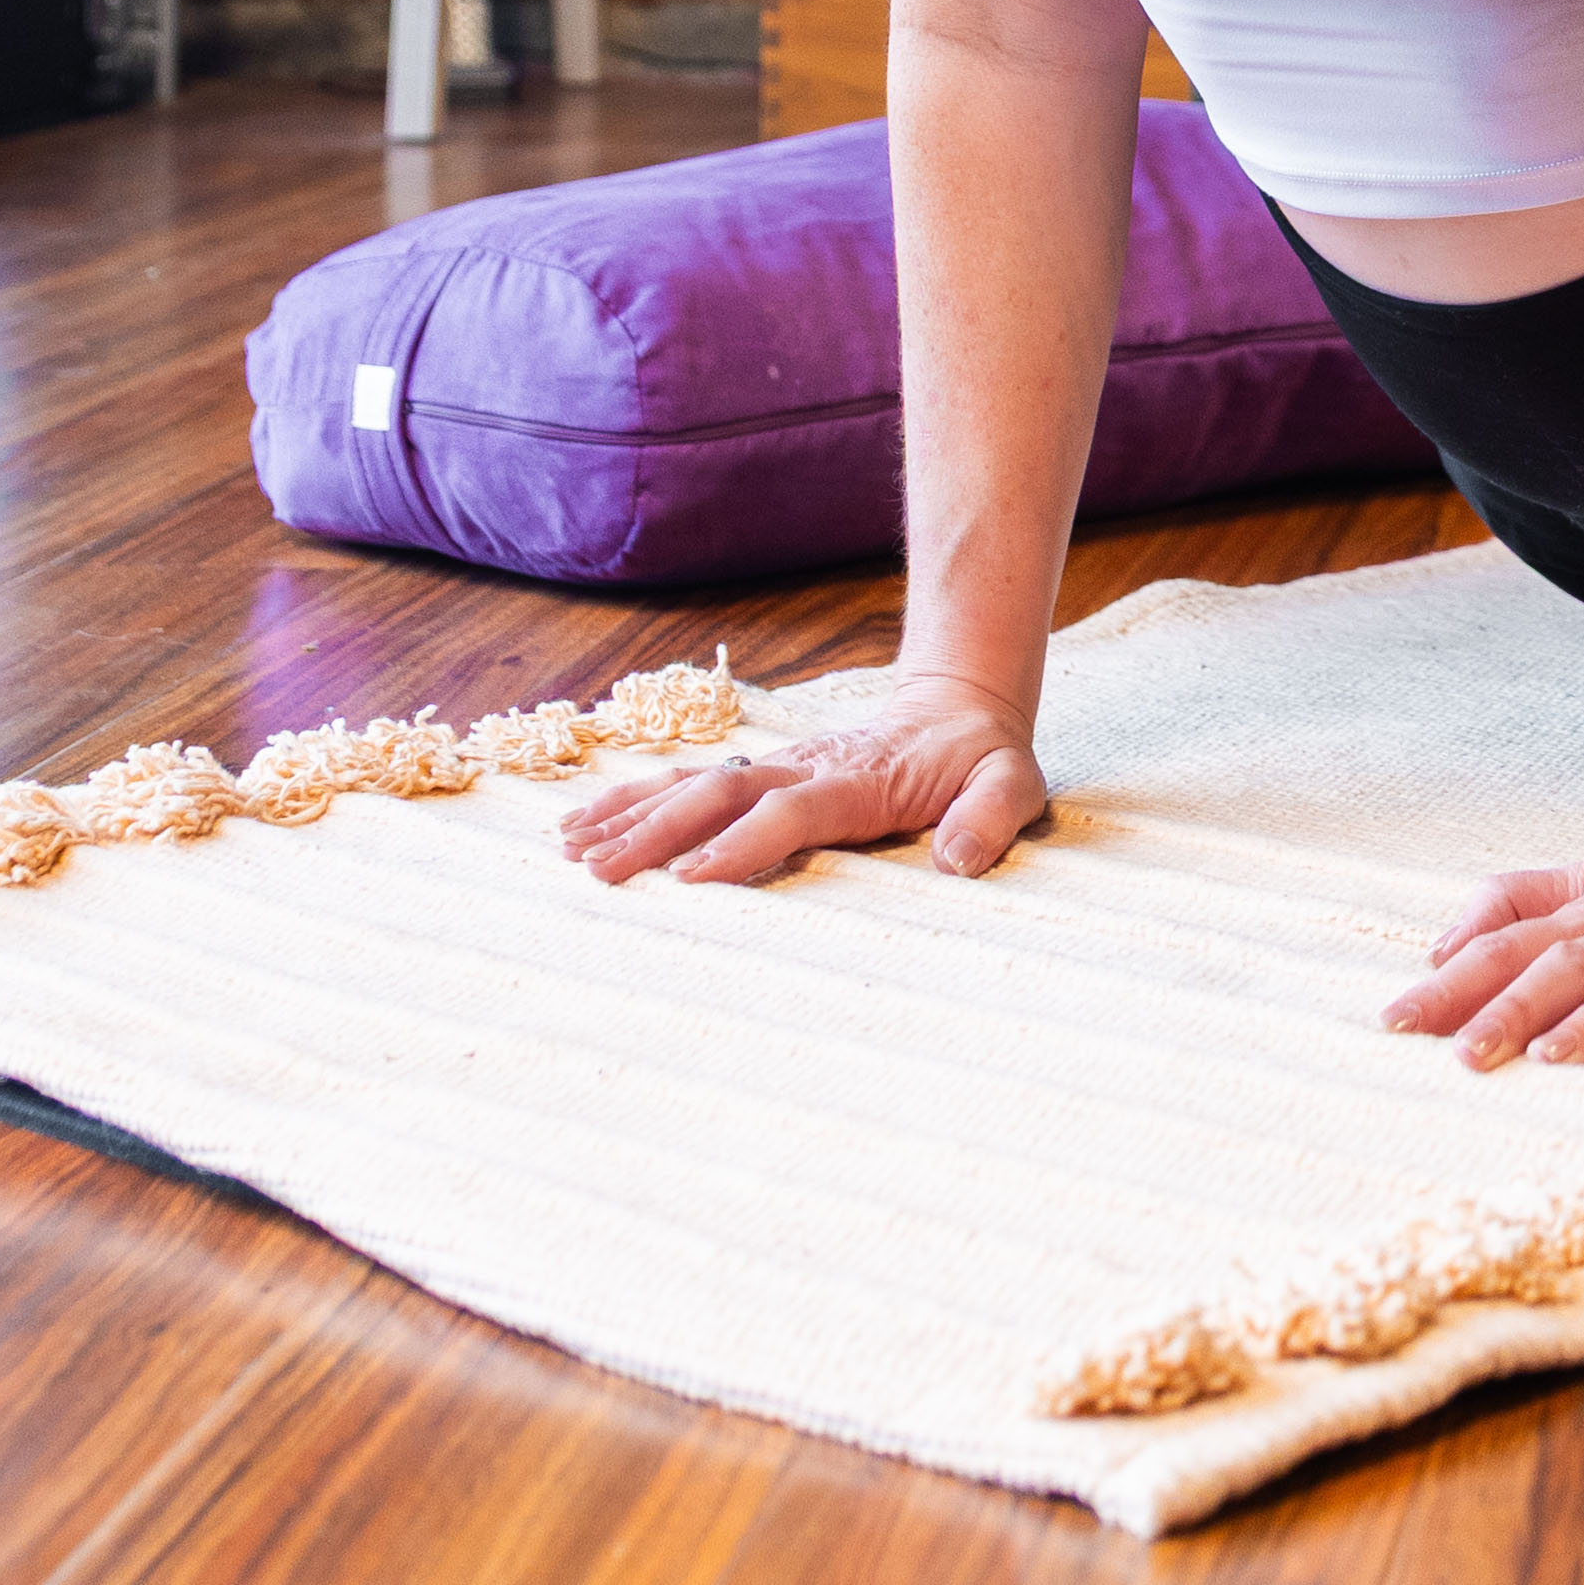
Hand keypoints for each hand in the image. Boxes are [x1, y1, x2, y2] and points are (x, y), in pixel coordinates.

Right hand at [557, 677, 1046, 894]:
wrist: (960, 707)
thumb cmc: (983, 761)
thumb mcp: (1013, 786)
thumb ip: (990, 818)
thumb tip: (958, 860)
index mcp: (860, 782)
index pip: (790, 811)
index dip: (743, 842)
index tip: (692, 878)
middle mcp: (806, 769)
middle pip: (720, 794)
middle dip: (658, 831)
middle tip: (600, 872)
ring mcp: (779, 766)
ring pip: (694, 783)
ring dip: (632, 813)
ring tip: (571, 847)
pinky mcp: (763, 772)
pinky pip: (691, 782)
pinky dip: (635, 799)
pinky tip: (587, 822)